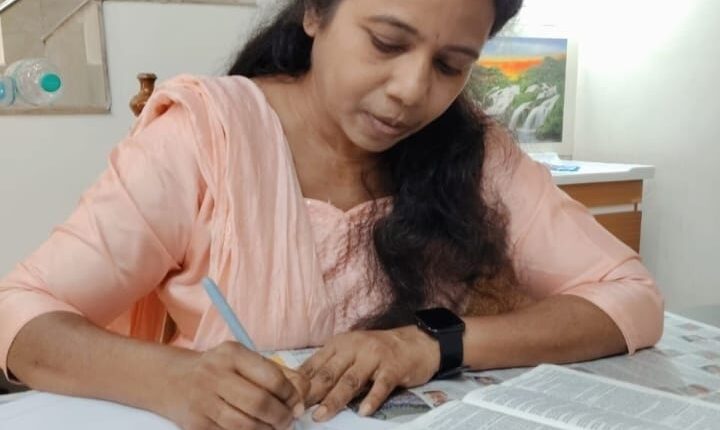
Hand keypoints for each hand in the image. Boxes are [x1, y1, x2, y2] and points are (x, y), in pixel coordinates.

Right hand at [160, 341, 308, 429]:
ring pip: (245, 425)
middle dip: (281, 417)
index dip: (291, 395)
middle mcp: (214, 374)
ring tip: (272, 427)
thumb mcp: (244, 361)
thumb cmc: (218, 369)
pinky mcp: (195, 425)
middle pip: (259, 403)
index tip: (296, 403)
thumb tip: (303, 396)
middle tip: (287, 421)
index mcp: (232, 354)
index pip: (272, 377)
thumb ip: (277, 373)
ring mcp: (203, 401)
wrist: (172, 380)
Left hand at [299, 326, 439, 421]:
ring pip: (350, 381)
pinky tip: (363, 412)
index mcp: (339, 344)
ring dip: (334, 400)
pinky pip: (380, 386)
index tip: (285, 399)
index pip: (314, 365)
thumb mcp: (351, 353)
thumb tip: (304, 390)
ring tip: (321, 416)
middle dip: (312, 394)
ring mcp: (375, 357)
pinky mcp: (393, 368)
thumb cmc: (378, 352)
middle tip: (296, 411)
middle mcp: (355, 347)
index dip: (299, 384)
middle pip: (329, 373)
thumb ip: (331, 368)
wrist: (417, 342)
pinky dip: (371, 400)